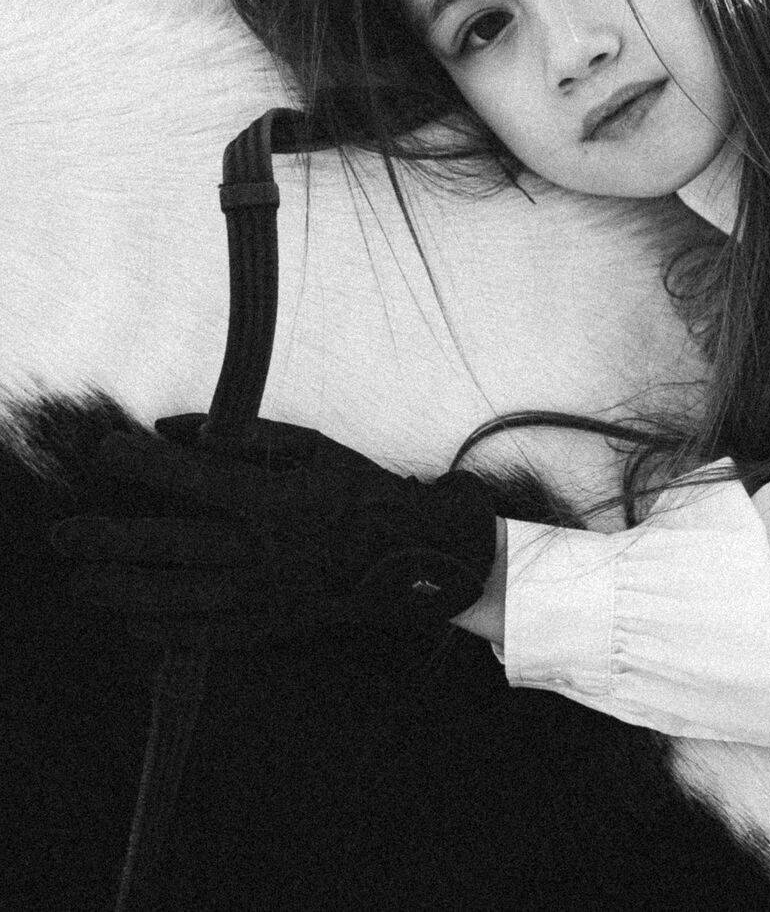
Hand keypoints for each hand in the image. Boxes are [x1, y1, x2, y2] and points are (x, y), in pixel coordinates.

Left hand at [50, 414, 497, 648]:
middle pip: (177, 547)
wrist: (411, 554)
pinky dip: (167, 633)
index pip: (198, 479)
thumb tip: (169, 426)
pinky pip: (210, 636)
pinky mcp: (272, 626)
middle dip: (113, 541)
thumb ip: (240, 433)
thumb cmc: (355, 488)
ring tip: (81, 585)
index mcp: (278, 498)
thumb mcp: (309, 444)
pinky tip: (130, 624)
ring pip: (183, 599)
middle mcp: (268, 551)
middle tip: (63, 535)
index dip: (147, 464)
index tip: (104, 449)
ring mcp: (269, 595)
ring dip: (126, 592)